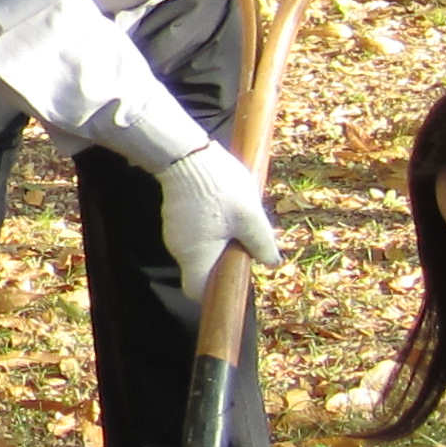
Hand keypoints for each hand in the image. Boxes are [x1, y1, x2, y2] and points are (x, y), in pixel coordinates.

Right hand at [156, 140, 279, 292]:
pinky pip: (194, 234)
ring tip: (236, 220)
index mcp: (197, 257)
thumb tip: (271, 262)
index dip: (216, 293)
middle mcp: (180, 250)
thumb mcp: (251, 217)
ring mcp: (174, 232)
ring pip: (200, 250)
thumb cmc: (221, 189)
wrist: (188, 154)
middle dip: (224, 262)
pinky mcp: (174, 217)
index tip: (235, 279)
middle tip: (244, 243)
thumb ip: (262, 244)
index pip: (198, 292)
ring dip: (219, 242)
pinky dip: (209, 229)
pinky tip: (221, 208)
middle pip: (202, 270)